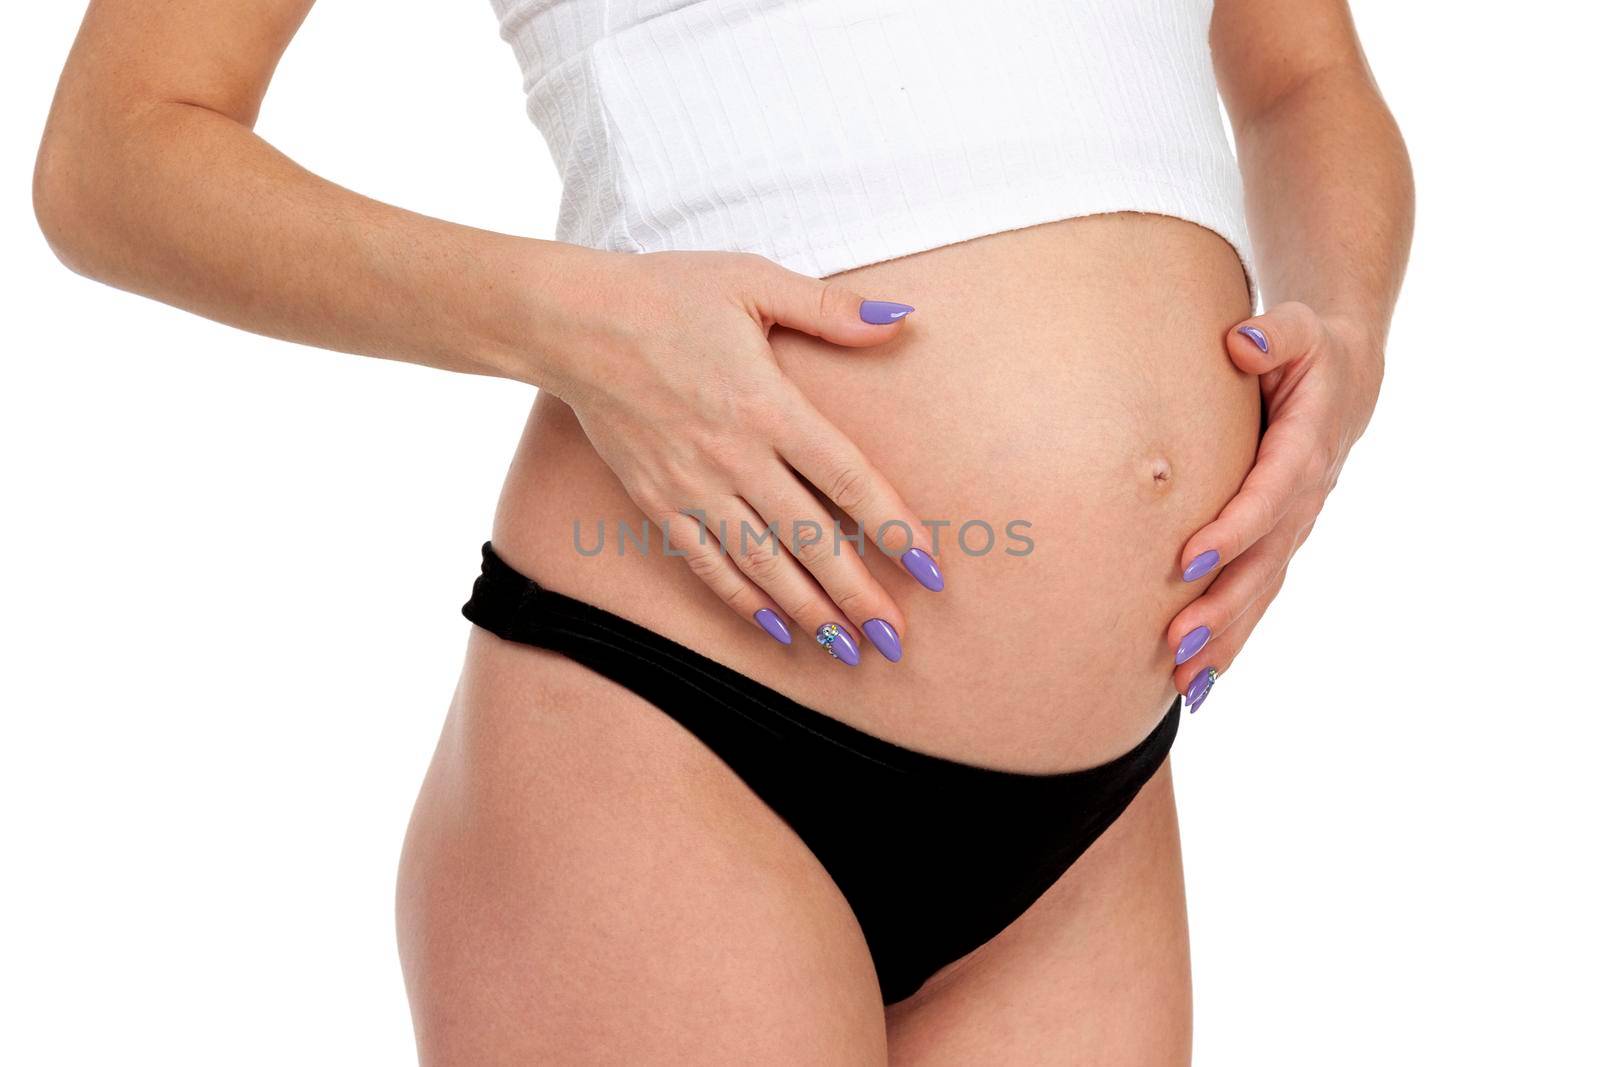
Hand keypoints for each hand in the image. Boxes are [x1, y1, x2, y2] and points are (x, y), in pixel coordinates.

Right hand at [540, 248, 943, 665]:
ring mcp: (691, 486)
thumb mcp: (753, 280)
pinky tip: (777, 630)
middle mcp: (732, 456)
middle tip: (896, 638)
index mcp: (766, 403)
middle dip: (857, 594)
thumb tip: (902, 319)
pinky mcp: (656, 501)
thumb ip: (830, 309)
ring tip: (849, 649)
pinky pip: (706, 564)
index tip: (930, 569)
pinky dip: (743, 601)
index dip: (893, 528)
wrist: (571, 321)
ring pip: (761, 564)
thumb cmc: (667, 293)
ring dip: (808, 611)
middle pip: (809, 538)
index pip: (845, 479)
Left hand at [1167, 301, 1384, 708]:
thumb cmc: (1307, 352)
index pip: (1267, 497)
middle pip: (1262, 562)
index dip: (1233, 530)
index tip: (1189, 558)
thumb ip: (1274, 334)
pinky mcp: (1281, 545)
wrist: (1346, 380)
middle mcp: (1303, 498)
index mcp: (1304, 449)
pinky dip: (1233, 641)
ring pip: (1261, 592)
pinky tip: (1201, 682)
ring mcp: (1295, 528)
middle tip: (1177, 641)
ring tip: (1183, 680)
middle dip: (1221, 606)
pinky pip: (1259, 598)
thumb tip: (1243, 343)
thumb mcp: (1298, 330)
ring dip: (1224, 638)